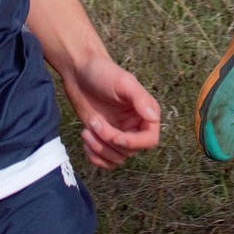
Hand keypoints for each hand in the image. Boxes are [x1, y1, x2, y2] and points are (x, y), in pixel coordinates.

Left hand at [61, 54, 160, 168]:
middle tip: (94, 122)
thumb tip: (153, 117)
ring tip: (87, 128)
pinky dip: (94, 156)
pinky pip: (105, 161)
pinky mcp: (103, 139)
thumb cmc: (103, 73)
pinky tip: (86, 138)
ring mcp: (119, 134)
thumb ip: (140, 99)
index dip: (134, 143)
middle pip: (129, 150)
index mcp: (146, 113)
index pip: (150, 140)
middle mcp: (135, 126)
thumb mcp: (124, 82)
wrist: (79, 72)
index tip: (116, 138)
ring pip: (116, 158)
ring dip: (99, 148)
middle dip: (109, 140)